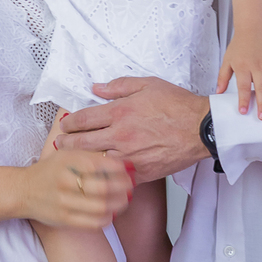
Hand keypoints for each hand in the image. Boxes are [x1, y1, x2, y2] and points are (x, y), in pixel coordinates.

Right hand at [21, 148, 129, 229]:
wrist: (23, 190)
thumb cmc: (51, 170)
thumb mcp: (67, 154)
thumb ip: (91, 155)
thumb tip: (123, 163)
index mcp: (67, 160)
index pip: (102, 164)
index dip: (121, 169)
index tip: (130, 171)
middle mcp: (65, 180)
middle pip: (103, 187)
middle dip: (123, 188)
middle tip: (131, 187)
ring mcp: (64, 201)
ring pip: (101, 206)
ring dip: (118, 204)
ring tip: (125, 200)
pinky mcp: (63, 219)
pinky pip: (92, 223)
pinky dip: (107, 219)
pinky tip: (111, 213)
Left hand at [56, 77, 207, 184]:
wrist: (201, 129)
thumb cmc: (177, 105)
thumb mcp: (148, 85)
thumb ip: (119, 86)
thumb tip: (96, 88)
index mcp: (120, 112)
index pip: (84, 119)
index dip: (69, 122)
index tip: (63, 124)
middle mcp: (120, 136)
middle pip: (82, 143)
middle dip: (67, 143)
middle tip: (60, 143)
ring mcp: (130, 157)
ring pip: (95, 162)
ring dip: (82, 160)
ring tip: (74, 159)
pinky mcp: (141, 172)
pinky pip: (116, 176)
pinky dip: (105, 175)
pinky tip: (98, 174)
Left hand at [216, 35, 261, 119]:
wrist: (253, 28)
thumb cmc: (240, 46)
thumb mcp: (227, 60)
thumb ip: (222, 77)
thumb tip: (218, 92)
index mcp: (243, 67)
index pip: (243, 86)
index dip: (243, 99)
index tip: (244, 111)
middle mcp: (258, 66)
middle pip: (261, 87)